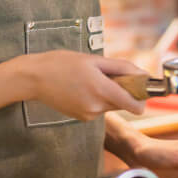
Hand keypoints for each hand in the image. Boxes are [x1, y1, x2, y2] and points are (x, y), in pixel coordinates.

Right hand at [18, 51, 147, 120]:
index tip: (139, 86)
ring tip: (89, 79)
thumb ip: (121, 67)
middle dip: (122, 91)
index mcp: (102, 90)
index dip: (142, 97)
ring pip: (110, 105)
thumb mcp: (94, 59)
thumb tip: (142, 74)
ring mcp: (88, 114)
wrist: (35, 78)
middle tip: (108, 74)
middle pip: (124, 104)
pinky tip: (81, 87)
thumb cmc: (62, 63)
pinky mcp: (81, 118)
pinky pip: (98, 108)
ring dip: (107, 94)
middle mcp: (97, 107)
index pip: (135, 105)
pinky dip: (96, 98)